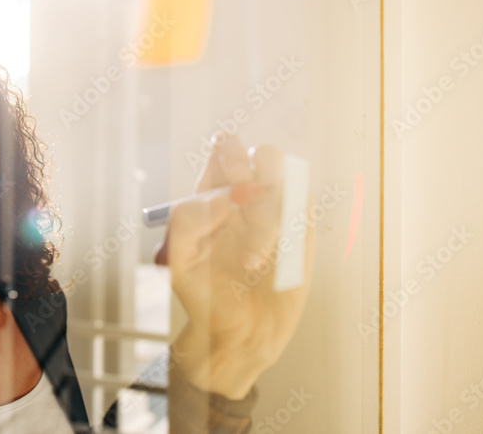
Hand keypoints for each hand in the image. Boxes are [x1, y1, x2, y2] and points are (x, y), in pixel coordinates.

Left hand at [154, 133, 313, 398]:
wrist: (239, 333)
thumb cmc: (203, 295)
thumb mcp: (177, 262)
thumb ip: (187, 222)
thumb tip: (224, 199)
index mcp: (212, 194)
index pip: (223, 149)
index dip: (227, 156)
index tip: (224, 192)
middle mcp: (246, 197)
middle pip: (261, 152)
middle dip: (255, 167)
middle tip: (243, 200)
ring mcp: (276, 212)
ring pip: (287, 179)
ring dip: (270, 211)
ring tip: (252, 259)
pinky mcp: (301, 232)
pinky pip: (305, 205)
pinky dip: (291, 227)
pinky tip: (272, 261)